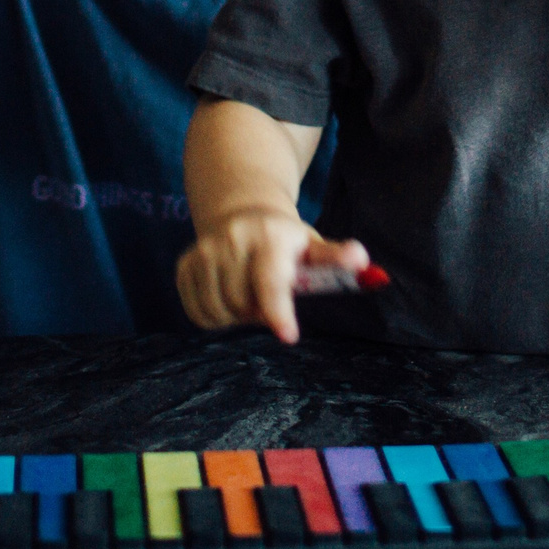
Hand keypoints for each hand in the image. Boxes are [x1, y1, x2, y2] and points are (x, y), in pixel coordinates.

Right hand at [176, 209, 368, 344]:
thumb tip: (364, 261)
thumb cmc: (286, 241)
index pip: (270, 280)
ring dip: (236, 317)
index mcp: (270, 236)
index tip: (289, 336)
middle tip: (270, 300)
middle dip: (259, 313)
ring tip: (250, 296)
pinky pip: (198, 313)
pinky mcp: (185, 265)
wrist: (241, 212)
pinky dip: (214, 317)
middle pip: (243, 305)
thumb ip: (336, 257)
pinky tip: (227, 296)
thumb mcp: (313, 245)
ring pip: (218, 312)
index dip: (278, 310)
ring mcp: (204, 251)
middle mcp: (232, 239)